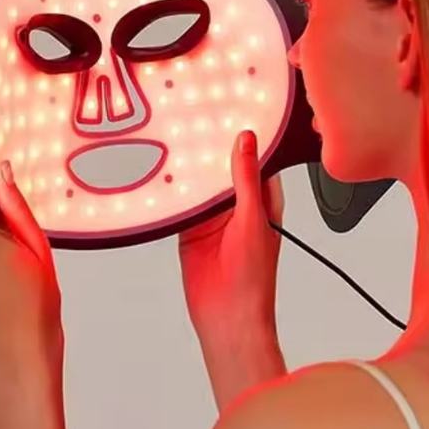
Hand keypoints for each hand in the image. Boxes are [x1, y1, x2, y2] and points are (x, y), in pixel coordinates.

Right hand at [177, 129, 284, 351]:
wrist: (228, 319)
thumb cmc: (254, 280)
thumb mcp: (253, 220)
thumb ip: (247, 181)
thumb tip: (247, 142)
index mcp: (263, 200)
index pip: (255, 158)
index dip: (246, 136)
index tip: (232, 109)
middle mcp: (239, 206)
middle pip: (222, 168)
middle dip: (211, 148)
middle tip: (196, 116)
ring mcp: (214, 218)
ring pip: (200, 184)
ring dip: (191, 170)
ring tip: (177, 139)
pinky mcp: (192, 230)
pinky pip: (181, 204)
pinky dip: (173, 193)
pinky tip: (164, 176)